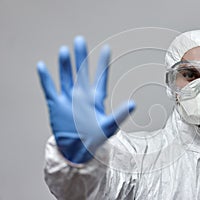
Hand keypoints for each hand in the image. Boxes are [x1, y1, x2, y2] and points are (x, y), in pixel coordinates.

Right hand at [37, 36, 134, 163]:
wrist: (78, 150)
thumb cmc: (95, 138)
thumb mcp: (109, 126)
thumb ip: (120, 114)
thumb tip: (134, 103)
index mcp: (95, 98)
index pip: (100, 77)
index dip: (103, 63)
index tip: (106, 48)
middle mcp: (82, 95)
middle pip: (81, 72)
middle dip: (81, 57)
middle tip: (80, 40)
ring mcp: (69, 99)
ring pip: (66, 77)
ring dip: (65, 65)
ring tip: (64, 51)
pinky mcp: (57, 105)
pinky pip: (50, 89)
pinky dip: (46, 78)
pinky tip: (42, 66)